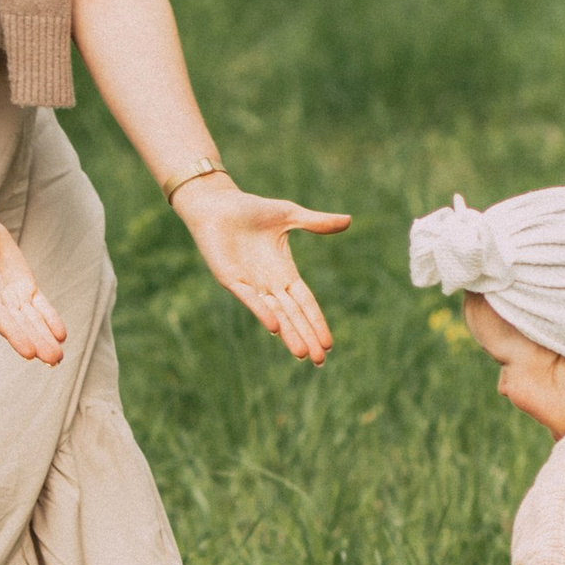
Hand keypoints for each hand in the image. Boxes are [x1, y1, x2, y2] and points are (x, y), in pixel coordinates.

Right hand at [0, 207, 67, 366]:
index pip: (0, 319)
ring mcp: (12, 296)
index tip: (29, 353)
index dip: (15, 334)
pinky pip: (41, 306)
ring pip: (32, 320)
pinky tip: (61, 335)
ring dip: (45, 337)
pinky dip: (51, 319)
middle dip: (37, 342)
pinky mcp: (25, 287)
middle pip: (20, 325)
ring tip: (58, 358)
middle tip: (53, 361)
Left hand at [174, 178, 349, 361]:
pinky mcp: (230, 279)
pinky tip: (274, 327)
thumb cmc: (250, 209)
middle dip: (306, 337)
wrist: (216, 204)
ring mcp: (250, 283)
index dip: (316, 322)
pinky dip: (262, 311)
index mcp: (284, 272)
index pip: (305, 303)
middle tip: (320, 361)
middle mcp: (268, 283)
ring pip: (274, 314)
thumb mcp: (289, 215)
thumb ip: (316, 222)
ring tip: (301, 354)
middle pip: (293, 315)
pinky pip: (249, 298)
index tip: (329, 343)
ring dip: (288, 334)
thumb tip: (349, 220)